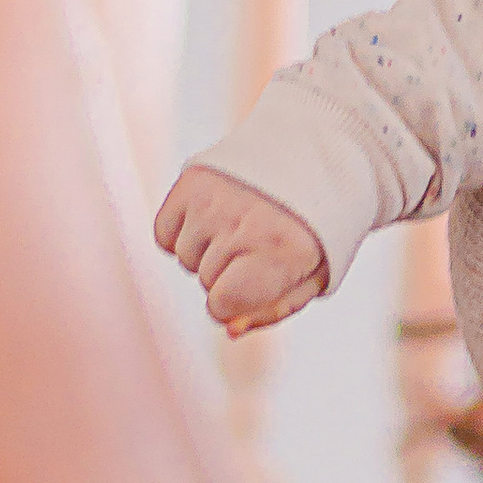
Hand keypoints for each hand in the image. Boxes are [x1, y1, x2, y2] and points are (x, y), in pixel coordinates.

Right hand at [154, 162, 328, 331]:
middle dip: (228, 273)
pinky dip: (183, 229)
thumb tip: (230, 330)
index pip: (221, 304)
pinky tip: (215, 215)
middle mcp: (241, 225)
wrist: (317, 153)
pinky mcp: (192, 181)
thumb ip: (273, 309)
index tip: (254, 284)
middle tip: (259, 243)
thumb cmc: (314, 225)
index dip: (235, 301)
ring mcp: (213, 201)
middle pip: (205, 280)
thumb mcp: (313, 273)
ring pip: (185, 256)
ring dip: (207, 249)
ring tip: (241, 223)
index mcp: (281, 252)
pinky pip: (165, 232)